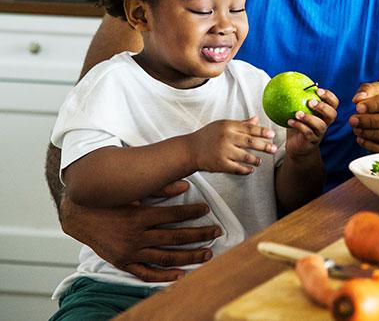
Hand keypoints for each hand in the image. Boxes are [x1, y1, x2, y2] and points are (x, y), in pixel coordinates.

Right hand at [60, 180, 219, 281]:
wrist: (79, 215)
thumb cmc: (108, 199)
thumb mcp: (132, 191)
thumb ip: (159, 188)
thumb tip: (184, 185)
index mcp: (139, 216)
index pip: (173, 215)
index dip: (192, 212)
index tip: (206, 209)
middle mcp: (136, 236)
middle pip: (175, 237)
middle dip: (199, 235)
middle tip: (217, 231)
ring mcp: (130, 252)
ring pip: (166, 257)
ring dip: (189, 256)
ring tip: (208, 253)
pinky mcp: (123, 262)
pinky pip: (146, 273)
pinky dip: (164, 276)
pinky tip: (181, 274)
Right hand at [190, 117, 277, 173]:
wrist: (190, 150)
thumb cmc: (208, 136)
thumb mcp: (222, 125)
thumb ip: (241, 124)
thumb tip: (257, 119)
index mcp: (228, 126)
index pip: (249, 128)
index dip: (262, 132)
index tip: (272, 134)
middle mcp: (226, 137)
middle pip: (250, 142)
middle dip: (264, 146)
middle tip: (274, 148)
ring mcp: (223, 151)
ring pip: (246, 156)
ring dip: (255, 159)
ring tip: (260, 161)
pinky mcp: (220, 164)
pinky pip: (237, 168)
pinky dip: (245, 170)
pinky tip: (250, 169)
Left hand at [286, 87, 338, 156]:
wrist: (297, 146)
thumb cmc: (298, 125)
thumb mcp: (298, 110)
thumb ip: (298, 99)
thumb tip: (289, 80)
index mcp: (324, 113)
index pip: (334, 103)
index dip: (329, 96)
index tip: (318, 90)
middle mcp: (325, 123)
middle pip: (332, 114)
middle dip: (323, 107)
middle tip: (310, 102)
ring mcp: (320, 133)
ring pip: (321, 125)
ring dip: (309, 118)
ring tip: (297, 113)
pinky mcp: (312, 141)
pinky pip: (308, 133)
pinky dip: (299, 126)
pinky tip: (289, 121)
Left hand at [348, 81, 378, 151]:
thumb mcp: (378, 90)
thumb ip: (367, 90)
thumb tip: (359, 98)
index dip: (377, 104)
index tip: (358, 107)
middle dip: (372, 121)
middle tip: (353, 120)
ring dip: (373, 134)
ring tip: (356, 130)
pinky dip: (375, 146)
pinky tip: (361, 140)